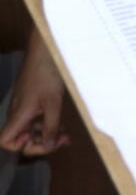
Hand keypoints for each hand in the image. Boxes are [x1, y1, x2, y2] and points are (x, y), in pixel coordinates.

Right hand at [0, 39, 69, 155]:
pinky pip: (37, 121)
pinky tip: (62, 126)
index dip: (20, 146)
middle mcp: (18, 115)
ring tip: (66, 135)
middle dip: (41, 143)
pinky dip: (48, 125)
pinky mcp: (33, 103)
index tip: (39, 139)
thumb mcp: (53, 103)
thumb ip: (50, 126)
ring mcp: (25, 109)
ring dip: (47, 135)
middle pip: (22, 139)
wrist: (45, 52)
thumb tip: (48, 146)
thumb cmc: (46, 75)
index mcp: (18, 116)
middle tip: (62, 140)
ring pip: (31, 131)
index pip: (5, 141)